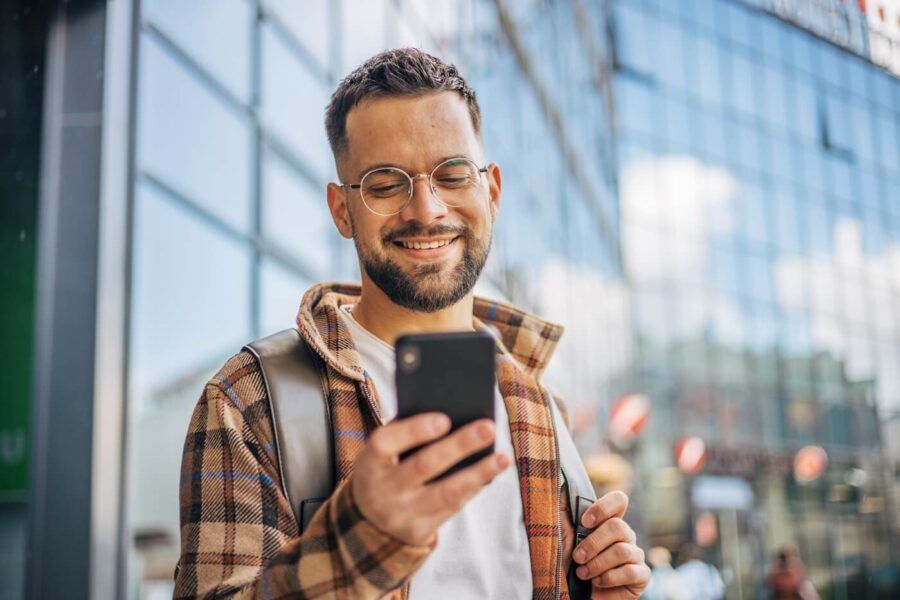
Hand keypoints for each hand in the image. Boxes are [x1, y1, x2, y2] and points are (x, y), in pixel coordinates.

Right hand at [351, 412, 511, 545]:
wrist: (370, 521)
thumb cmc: (385, 469)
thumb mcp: (383, 454)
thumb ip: (406, 433)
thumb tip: (454, 416)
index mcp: (368, 463)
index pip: (385, 443)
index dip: (415, 430)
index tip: (445, 419)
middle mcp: (381, 491)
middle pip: (424, 465)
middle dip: (459, 446)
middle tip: (488, 428)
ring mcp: (400, 515)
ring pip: (445, 492)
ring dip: (479, 473)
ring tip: (503, 457)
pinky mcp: (418, 531)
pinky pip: (452, 508)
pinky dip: (473, 488)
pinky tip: (491, 473)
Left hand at [570, 491, 649, 598]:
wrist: (577, 594)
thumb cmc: (570, 563)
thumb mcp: (563, 535)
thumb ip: (564, 510)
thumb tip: (561, 483)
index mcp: (608, 522)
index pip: (619, 500)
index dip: (604, 507)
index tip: (585, 521)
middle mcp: (625, 535)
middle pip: (618, 526)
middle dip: (593, 543)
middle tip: (577, 557)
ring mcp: (635, 555)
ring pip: (622, 550)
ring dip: (598, 564)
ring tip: (583, 574)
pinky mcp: (642, 575)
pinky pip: (631, 572)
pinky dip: (609, 578)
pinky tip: (598, 583)